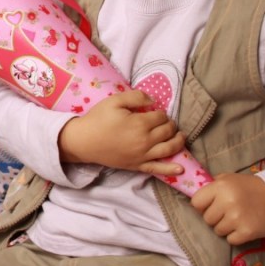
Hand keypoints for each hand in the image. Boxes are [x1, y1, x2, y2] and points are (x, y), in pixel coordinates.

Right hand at [58, 90, 185, 174]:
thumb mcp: (114, 101)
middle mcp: (145, 140)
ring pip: (169, 149)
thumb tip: (153, 100)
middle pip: (168, 131)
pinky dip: (171, 168)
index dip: (161, 112)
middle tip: (166, 121)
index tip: (155, 111)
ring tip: (180, 136)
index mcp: (140, 123)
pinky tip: (181, 168)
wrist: (83, 141)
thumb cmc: (98, 119)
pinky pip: (158, 169)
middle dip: (170, 124)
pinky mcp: (137, 165)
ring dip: (178, 141)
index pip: (161, 117)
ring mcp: (143, 155)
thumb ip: (135, 96)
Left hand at [191, 173, 264, 244]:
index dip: (201, 206)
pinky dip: (235, 236)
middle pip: (207, 219)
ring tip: (234, 219)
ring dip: (224, 227)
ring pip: (218, 230)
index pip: (196, 203)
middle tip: (224, 213)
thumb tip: (192, 194)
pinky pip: (231, 240)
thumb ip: (210, 186)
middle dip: (214, 217)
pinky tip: (241, 227)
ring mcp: (237, 218)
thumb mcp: (226, 179)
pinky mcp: (247, 231)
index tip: (209, 206)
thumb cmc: (244, 187)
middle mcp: (227, 202)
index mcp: (219, 187)